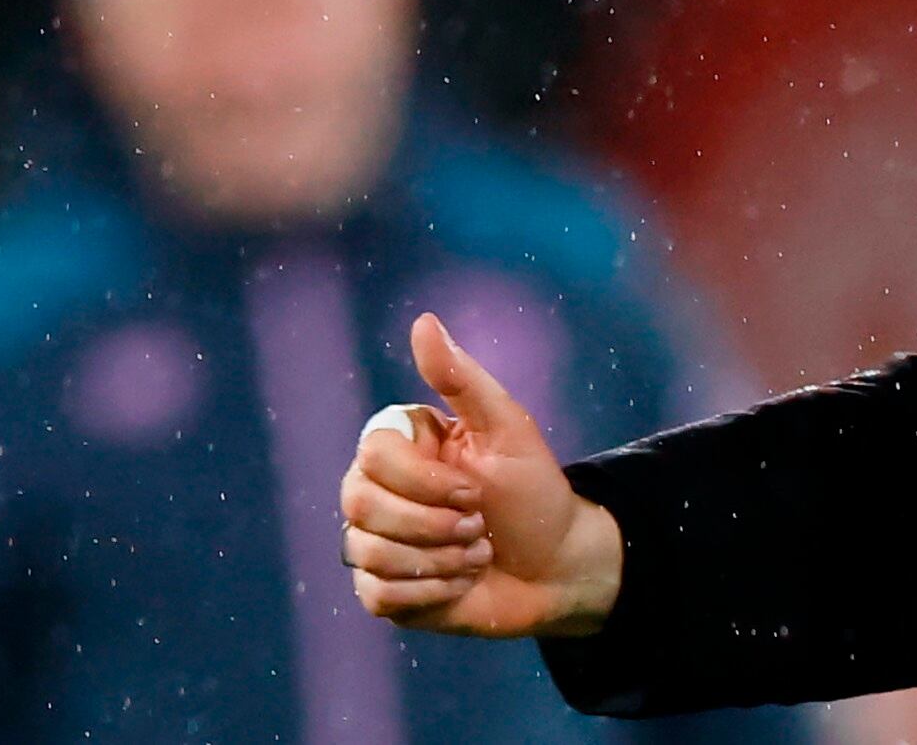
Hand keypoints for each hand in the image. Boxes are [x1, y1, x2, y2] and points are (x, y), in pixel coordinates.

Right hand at [338, 312, 623, 638]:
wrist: (556, 568)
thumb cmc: (534, 492)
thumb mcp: (508, 429)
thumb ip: (461, 379)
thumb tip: (423, 321)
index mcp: (405, 448)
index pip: (372, 454)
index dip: (423, 480)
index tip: (476, 490)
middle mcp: (380, 492)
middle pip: (360, 504)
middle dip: (433, 523)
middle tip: (480, 526)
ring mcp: (376, 542)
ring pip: (369, 552)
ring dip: (439, 559)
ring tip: (476, 552)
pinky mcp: (383, 590)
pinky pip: (378, 594)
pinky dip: (431, 593)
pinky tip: (460, 583)